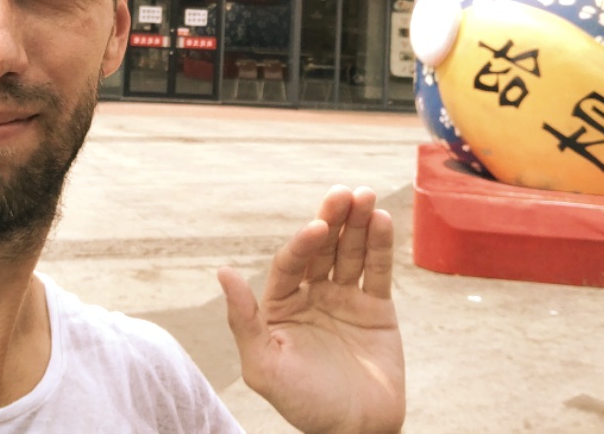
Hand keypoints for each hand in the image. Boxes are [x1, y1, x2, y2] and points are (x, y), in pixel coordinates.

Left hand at [218, 186, 404, 433]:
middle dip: (333, 219)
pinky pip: (378, 270)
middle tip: (343, 193)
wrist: (357, 431)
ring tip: (365, 195)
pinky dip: (380, 245)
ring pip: (351, 251)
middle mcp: (312, 295)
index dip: (303, 243)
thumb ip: (243, 319)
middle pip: (323, 248)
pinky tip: (381, 220)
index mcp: (281, 306)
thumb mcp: (264, 366)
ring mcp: (345, 298)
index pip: (291, 263)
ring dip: (358, 223)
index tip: (317, 227)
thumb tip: (222, 271)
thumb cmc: (304, 404)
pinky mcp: (376, 307)